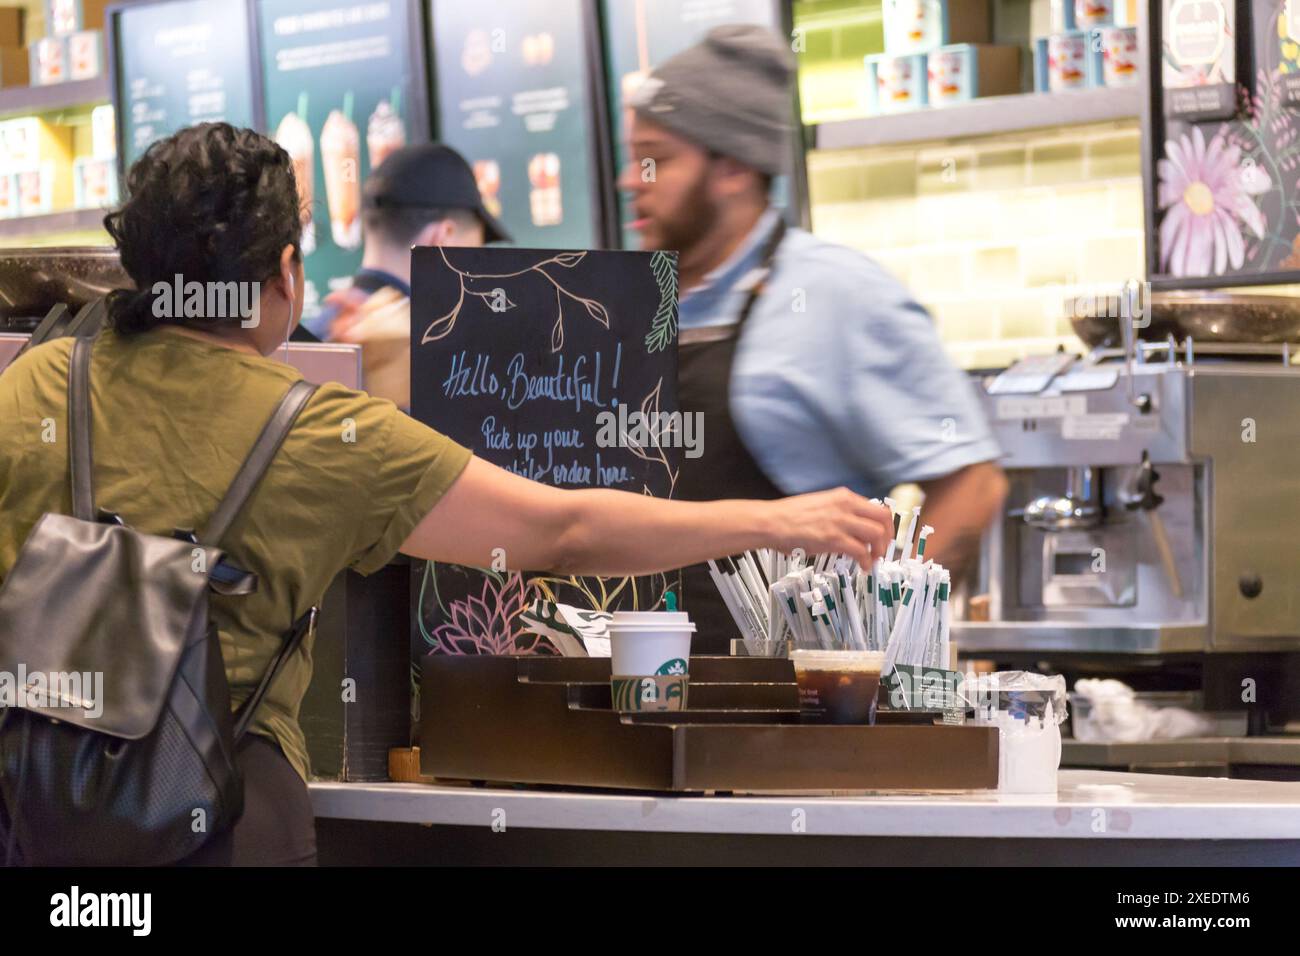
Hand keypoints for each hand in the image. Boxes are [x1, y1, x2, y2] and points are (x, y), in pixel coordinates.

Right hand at [762, 487, 892, 565]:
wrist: (771, 521)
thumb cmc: (789, 516)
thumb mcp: (821, 504)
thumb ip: (839, 512)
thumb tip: (852, 526)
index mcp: (843, 497)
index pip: (878, 508)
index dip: (886, 525)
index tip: (884, 537)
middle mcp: (846, 506)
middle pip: (883, 519)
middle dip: (888, 537)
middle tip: (883, 550)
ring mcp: (840, 522)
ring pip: (877, 534)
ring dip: (879, 550)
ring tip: (873, 560)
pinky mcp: (833, 539)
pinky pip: (861, 551)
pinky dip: (867, 561)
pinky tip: (863, 566)